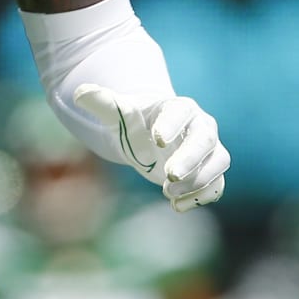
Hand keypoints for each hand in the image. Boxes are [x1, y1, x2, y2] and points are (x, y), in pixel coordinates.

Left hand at [73, 85, 228, 211]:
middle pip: (205, 139)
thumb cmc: (134, 122)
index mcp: (179, 107)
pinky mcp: (211, 172)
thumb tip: (80, 93)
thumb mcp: (116, 113)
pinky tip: (177, 206)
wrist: (150, 138)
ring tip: (168, 193)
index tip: (157, 139)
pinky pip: (217, 185)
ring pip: (218, 162)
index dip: (171, 125)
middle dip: (190, 158)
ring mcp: (210, 150)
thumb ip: (102, 102)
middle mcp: (201, 126)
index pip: (181, 112)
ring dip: (198, 180)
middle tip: (169, 175)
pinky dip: (202, 197)